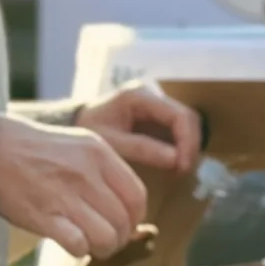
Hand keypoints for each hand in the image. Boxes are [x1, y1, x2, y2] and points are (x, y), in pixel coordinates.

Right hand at [0, 114, 149, 258]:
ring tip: (92, 246)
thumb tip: (132, 210)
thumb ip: (107, 171)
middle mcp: (86, 173)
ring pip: (106, 237)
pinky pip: (78, 244)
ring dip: (102, 248)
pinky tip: (72, 244)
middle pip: (123, 221)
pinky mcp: (43, 216)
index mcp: (99, 154)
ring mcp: (64, 195)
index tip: (126, 224)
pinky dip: (79, 250)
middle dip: (120, 238)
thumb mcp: (81, 145)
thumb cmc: (37, 151)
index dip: (136, 218)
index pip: (137, 196)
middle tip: (108, 240)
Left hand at [77, 84, 200, 172]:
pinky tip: (173, 163)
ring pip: (187, 123)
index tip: (182, 166)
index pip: (180, 115)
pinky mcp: (157, 113)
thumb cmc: (87, 130)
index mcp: (140, 96)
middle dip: (190, 146)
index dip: (188, 142)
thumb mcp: (110, 142)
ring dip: (188, 147)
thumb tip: (176, 160)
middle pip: (188, 118)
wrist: (74, 123)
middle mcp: (153, 94)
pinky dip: (180, 146)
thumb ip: (142, 149)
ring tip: (178, 170)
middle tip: (182, 171)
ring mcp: (156, 102)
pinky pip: (178, 128)